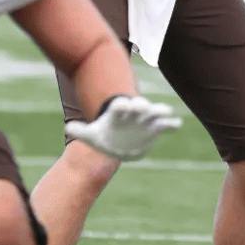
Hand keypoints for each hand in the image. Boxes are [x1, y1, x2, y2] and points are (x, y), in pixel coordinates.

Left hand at [63, 94, 181, 160]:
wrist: (120, 140)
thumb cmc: (106, 134)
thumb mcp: (93, 135)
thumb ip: (82, 131)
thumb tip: (68, 128)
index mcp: (118, 113)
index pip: (119, 106)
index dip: (120, 105)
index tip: (121, 105)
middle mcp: (134, 113)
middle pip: (138, 105)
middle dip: (140, 106)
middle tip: (142, 106)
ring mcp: (146, 119)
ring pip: (155, 111)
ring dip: (160, 111)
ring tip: (166, 112)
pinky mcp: (156, 127)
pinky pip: (166, 124)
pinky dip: (172, 124)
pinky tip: (176, 124)